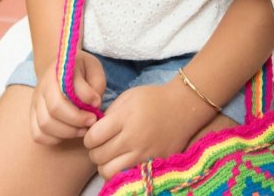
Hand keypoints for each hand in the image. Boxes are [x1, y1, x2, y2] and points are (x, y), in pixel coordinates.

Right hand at [30, 51, 105, 144]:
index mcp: (58, 71)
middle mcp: (43, 86)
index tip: (98, 103)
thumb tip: (94, 103)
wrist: (59, 71)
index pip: (68, 88)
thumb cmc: (80, 70)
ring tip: (83, 129)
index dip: (85, 98)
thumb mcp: (93, 67)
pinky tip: (69, 133)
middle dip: (76, 119)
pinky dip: (54, 139)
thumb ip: (96, 83)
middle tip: (92, 121)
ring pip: (45, 124)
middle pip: (54, 109)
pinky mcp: (33, 116)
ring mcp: (35, 102)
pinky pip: (38, 135)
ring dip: (67, 132)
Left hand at [84, 80, 205, 179]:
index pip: (93, 137)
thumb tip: (93, 130)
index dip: (89, 137)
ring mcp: (144, 154)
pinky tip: (124, 160)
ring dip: (105, 164)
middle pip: (98, 156)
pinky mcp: (153, 165)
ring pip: (108, 172)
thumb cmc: (153, 98)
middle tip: (103, 144)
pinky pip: (126, 176)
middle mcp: (133, 138)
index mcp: (125, 117)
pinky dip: (120, 171)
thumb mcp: (128, 97)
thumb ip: (109, 113)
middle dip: (95, 151)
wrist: (184, 107)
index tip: (95, 134)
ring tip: (112, 155)